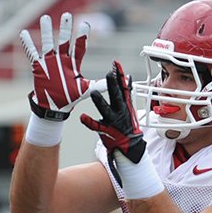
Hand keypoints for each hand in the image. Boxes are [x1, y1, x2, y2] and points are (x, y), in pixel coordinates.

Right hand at [20, 13, 104, 120]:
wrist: (54, 107)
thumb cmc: (70, 97)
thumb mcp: (86, 90)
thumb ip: (99, 84)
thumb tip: (116, 81)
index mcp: (73, 64)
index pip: (79, 47)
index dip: (81, 37)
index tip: (86, 24)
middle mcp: (62, 60)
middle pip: (64, 41)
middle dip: (66, 29)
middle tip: (67, 14)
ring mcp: (49, 62)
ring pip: (48, 44)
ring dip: (47, 32)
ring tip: (46, 18)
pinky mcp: (39, 67)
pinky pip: (32, 53)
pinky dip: (28, 44)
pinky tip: (24, 32)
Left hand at [80, 61, 145, 184]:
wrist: (130, 148)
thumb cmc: (126, 126)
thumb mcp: (128, 109)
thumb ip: (126, 94)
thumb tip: (127, 78)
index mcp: (124, 105)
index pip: (123, 87)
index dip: (119, 75)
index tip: (116, 64)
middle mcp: (120, 111)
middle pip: (116, 95)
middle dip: (113, 84)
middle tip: (109, 73)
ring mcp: (113, 121)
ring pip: (106, 109)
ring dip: (100, 101)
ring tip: (94, 93)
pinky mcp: (106, 131)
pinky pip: (96, 126)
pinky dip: (89, 121)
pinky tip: (82, 117)